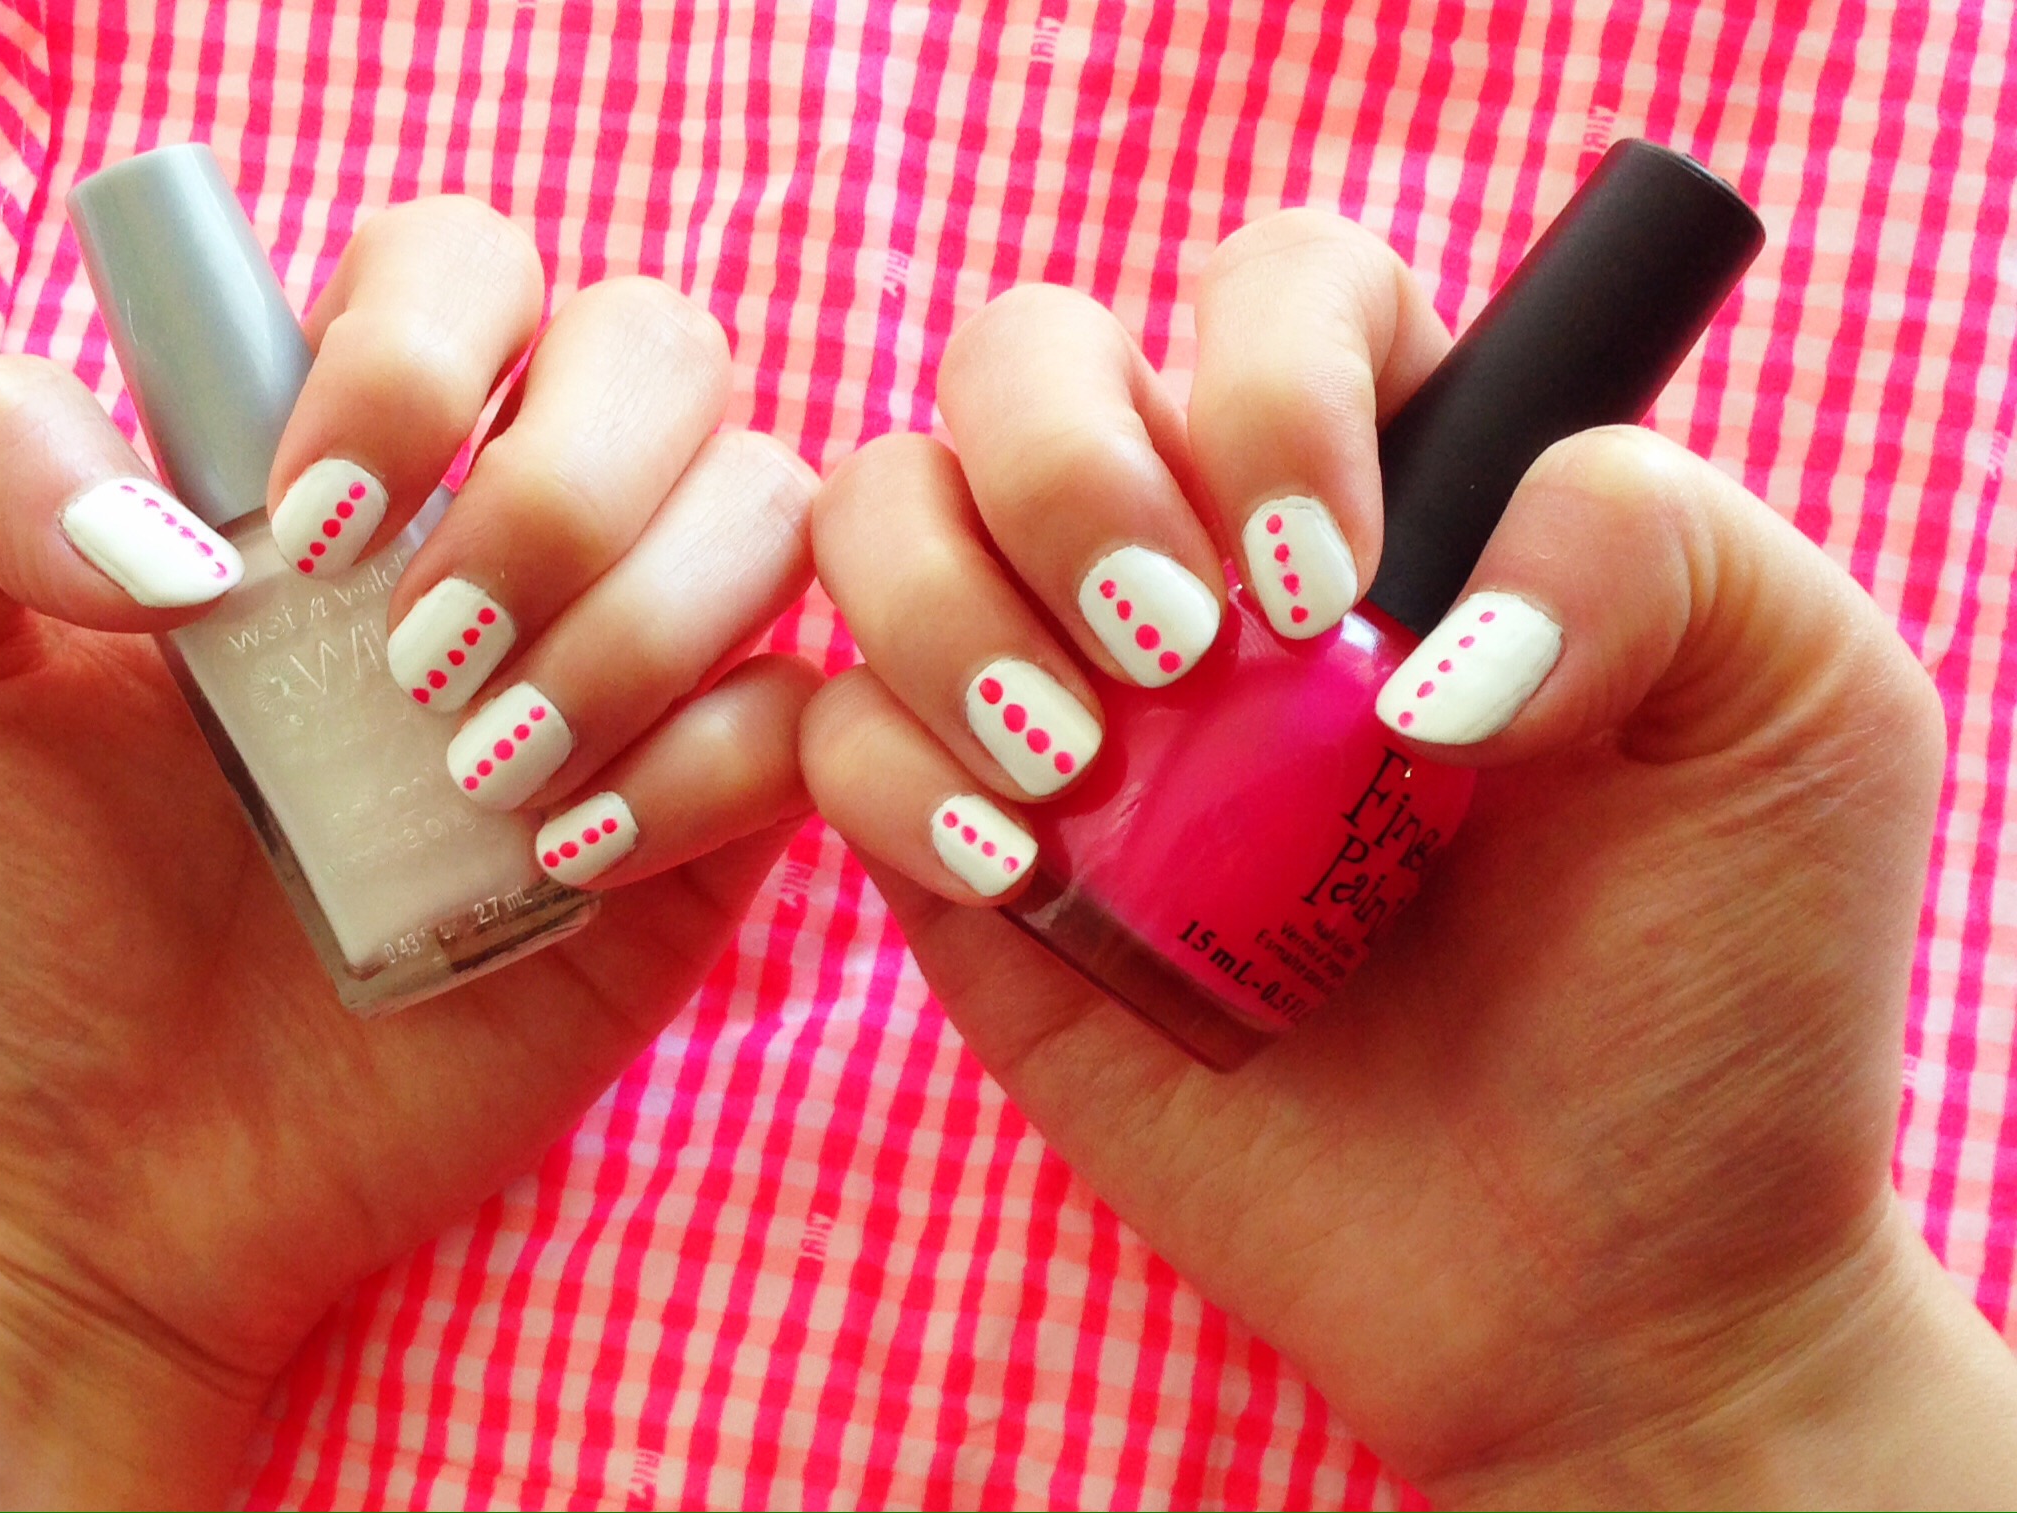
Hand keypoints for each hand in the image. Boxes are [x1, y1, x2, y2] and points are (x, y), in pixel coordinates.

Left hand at [0, 199, 815, 1506]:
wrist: (76, 1178)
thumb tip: (194, 498)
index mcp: (330, 452)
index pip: (466, 264)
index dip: (417, 353)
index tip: (292, 530)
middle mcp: (498, 535)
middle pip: (664, 352)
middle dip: (559, 491)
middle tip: (410, 666)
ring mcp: (616, 679)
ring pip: (770, 513)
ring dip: (639, 628)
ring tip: (471, 783)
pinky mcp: (694, 835)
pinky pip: (802, 719)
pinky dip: (710, 768)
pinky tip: (561, 862)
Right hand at [802, 212, 2016, 1504]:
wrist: (1598, 1285)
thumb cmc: (1717, 994)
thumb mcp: (1798, 713)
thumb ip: (1652, 530)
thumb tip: (1392, 610)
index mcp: (1403, 480)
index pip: (1277, 289)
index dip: (1269, 383)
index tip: (1331, 582)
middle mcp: (1203, 563)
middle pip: (1022, 358)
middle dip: (1066, 476)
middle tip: (1181, 662)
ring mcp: (1069, 705)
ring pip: (879, 512)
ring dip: (945, 613)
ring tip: (1082, 769)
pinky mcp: (970, 859)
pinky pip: (829, 735)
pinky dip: (894, 778)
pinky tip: (1024, 874)